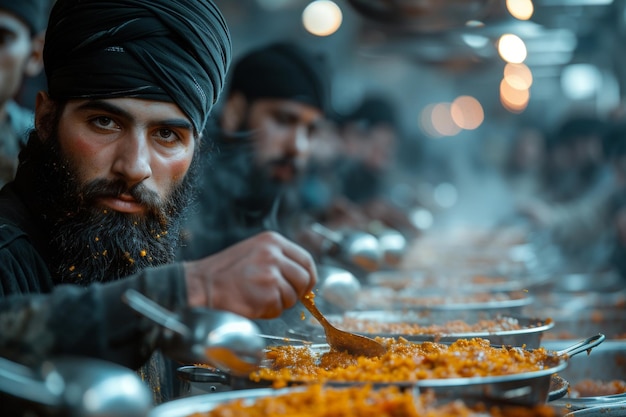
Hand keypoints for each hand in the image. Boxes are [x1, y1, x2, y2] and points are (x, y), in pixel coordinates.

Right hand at [183, 231, 316, 318]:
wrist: (202, 285)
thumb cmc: (226, 271)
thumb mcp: (255, 251)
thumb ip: (279, 258)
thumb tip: (303, 275)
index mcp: (272, 241)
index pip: (306, 259)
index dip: (309, 276)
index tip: (306, 285)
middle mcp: (274, 255)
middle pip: (305, 279)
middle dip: (298, 292)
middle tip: (281, 296)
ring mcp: (271, 275)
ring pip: (292, 296)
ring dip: (279, 303)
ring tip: (258, 297)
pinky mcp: (267, 295)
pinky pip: (279, 309)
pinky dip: (268, 311)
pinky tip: (252, 303)